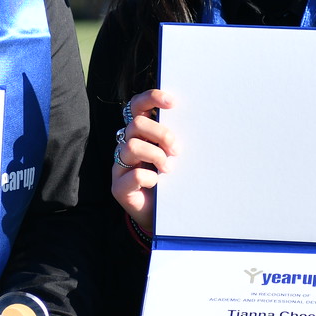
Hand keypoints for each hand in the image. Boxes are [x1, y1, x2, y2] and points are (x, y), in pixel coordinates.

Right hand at [111, 88, 176, 235]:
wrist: (162, 216)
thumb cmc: (171, 181)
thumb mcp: (175, 156)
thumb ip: (176, 139)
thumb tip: (196, 120)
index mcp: (140, 134)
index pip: (137, 106)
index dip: (151, 98)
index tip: (172, 103)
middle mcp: (126, 145)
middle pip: (136, 125)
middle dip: (160, 134)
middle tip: (176, 149)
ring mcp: (120, 166)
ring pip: (132, 147)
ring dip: (156, 156)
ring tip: (169, 169)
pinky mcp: (118, 187)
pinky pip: (134, 175)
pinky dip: (150, 178)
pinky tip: (158, 183)